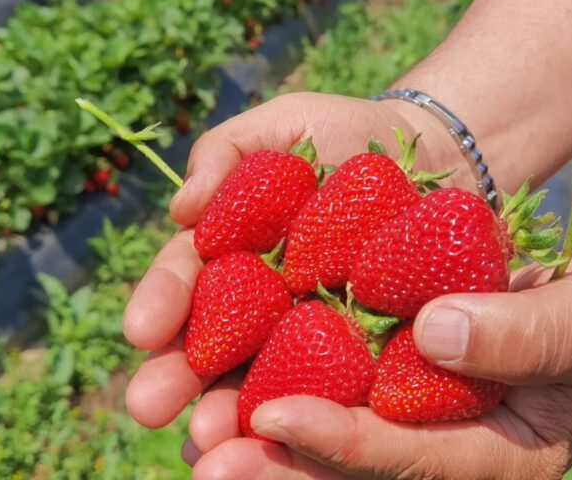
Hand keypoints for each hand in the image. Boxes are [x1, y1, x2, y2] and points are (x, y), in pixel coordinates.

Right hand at [124, 92, 463, 429]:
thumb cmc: (344, 136)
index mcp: (228, 254)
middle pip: (209, 346)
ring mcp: (308, 338)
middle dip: (176, 376)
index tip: (139, 330)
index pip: (186, 280)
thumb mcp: (284, 124)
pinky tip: (278, 453)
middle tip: (149, 405)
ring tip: (209, 439)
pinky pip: (332, 396)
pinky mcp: (364, 361)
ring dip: (229, 413)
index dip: (161, 302)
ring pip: (260, 383)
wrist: (431, 158)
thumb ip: (228, 153)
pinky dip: (305, 427)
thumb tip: (182, 206)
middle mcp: (258, 306)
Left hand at [185, 249, 571, 478]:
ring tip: (192, 429)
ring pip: (331, 445)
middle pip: (353, 470)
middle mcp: (444, 453)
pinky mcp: (395, 392)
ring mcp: (417, 426)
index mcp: (495, 458)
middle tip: (205, 459)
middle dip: (278, 467)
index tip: (275, 417)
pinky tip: (223, 382)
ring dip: (262, 441)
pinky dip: (284, 393)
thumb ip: (523, 334)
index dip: (343, 442)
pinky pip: (336, 396)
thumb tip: (437, 332)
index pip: (409, 460)